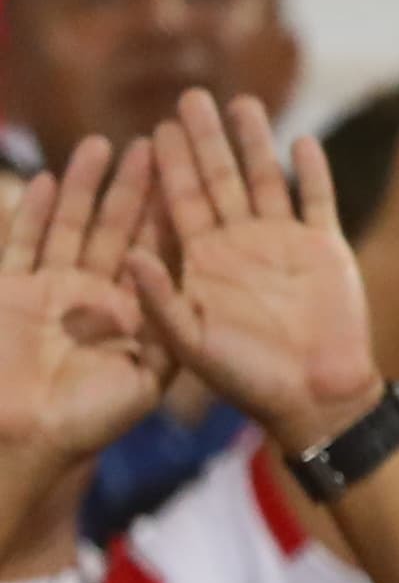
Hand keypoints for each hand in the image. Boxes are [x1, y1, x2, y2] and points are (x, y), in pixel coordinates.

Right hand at [0, 135, 166, 467]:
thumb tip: (171, 279)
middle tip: (157, 140)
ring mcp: (50, 290)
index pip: (159, 251)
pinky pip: (24, 245)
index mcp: (131, 312)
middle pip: (119, 228)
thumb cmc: (86, 422)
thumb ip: (163, 330)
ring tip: (105, 145)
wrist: (23, 442)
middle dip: (137, 186)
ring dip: (88, 188)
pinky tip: (49, 181)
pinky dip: (34, 214)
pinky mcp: (11, 292)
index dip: (174, 213)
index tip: (195, 178)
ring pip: (72, 226)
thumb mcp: (144, 379)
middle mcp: (93, 295)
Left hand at [128, 95, 385, 455]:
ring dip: (255, 143)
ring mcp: (284, 243)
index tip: (157, 129)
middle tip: (190, 97)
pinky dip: (313, 172)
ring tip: (243, 103)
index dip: (170, 166)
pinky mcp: (325, 248)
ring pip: (267, 179)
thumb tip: (131, 254)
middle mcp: (240, 244)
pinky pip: (318, 200)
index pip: (180, 202)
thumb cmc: (247, 378)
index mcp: (203, 262)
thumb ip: (159, 299)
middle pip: (219, 179)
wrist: (315, 396)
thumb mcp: (188, 342)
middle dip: (206, 139)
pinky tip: (303, 142)